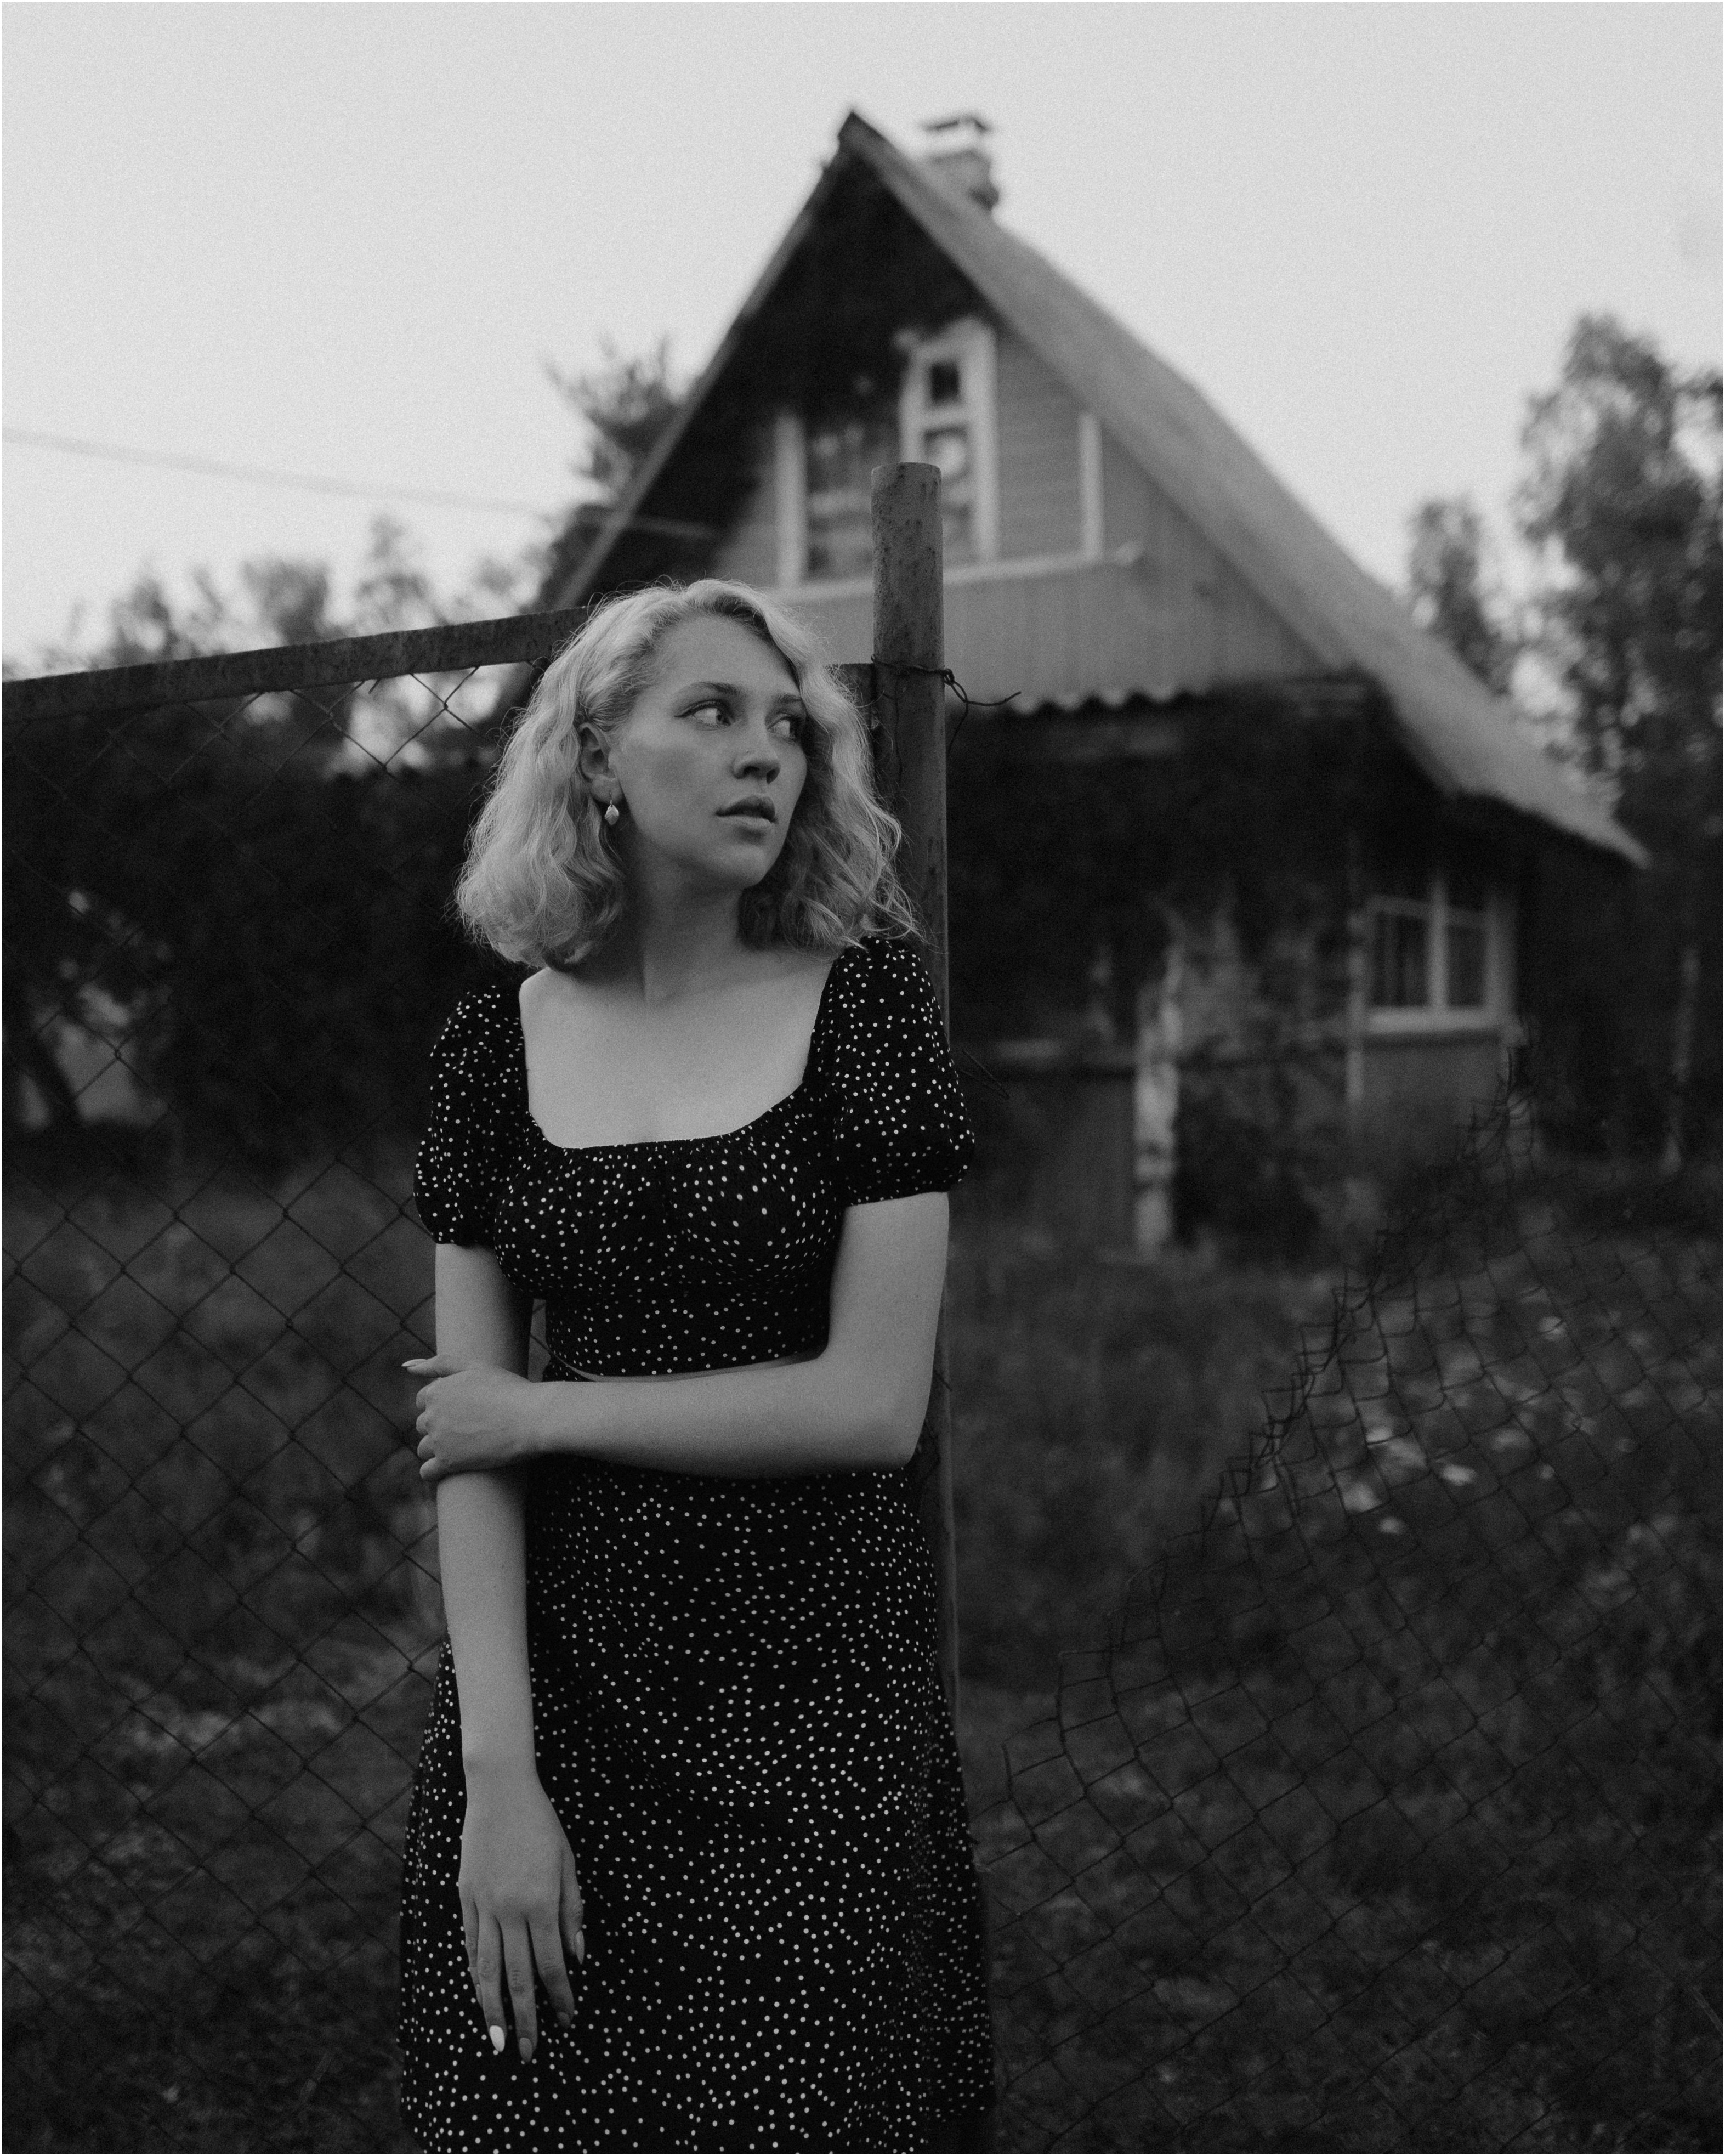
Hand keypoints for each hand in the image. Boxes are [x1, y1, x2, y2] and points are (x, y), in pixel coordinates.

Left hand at [406, 1356, 537, 1478]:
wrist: (531, 1417)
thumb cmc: (507, 1389)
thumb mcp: (474, 1366)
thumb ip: (439, 1364)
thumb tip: (408, 1368)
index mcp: (436, 1392)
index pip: (423, 1400)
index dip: (441, 1404)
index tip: (460, 1409)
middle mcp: (431, 1416)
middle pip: (423, 1425)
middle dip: (438, 1427)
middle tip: (466, 1428)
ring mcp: (439, 1440)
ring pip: (424, 1448)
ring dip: (436, 1449)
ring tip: (462, 1448)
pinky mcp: (449, 1463)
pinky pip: (427, 1472)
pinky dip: (433, 1471)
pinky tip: (448, 1468)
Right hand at [459, 1761, 583, 2060]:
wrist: (499, 1791)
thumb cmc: (541, 1825)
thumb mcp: (567, 1863)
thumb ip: (572, 1911)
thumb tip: (576, 1957)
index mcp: (540, 1902)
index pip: (552, 1964)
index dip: (560, 1996)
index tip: (567, 2021)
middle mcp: (509, 1910)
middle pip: (516, 1977)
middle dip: (526, 2018)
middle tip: (530, 2053)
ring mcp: (483, 1906)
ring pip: (486, 1970)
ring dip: (493, 2009)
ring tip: (499, 2040)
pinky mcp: (465, 1898)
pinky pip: (470, 1946)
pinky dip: (475, 1975)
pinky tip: (480, 1994)